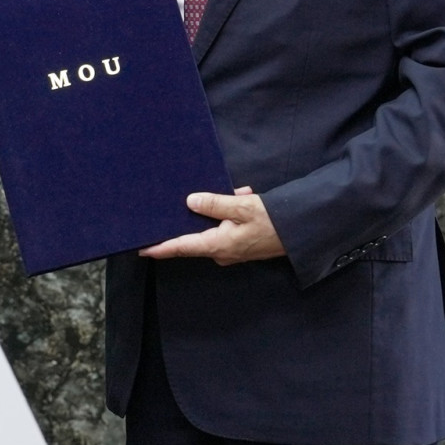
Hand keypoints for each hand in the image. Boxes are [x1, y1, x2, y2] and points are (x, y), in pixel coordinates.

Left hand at [139, 186, 285, 264]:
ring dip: (218, 208)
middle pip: (194, 236)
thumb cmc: (273, 221)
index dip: (160, 248)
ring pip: (213, 226)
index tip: (141, 248)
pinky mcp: (241, 244)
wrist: (302, 232)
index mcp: (218, 245)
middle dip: (192, 214)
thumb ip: (214, 203)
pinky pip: (226, 226)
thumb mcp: (242, 207)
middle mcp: (221, 251)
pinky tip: (242, 195)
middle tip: (187, 197)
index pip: (182, 247)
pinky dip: (230, 211)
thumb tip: (190, 201)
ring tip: (237, 193)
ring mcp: (232, 249)